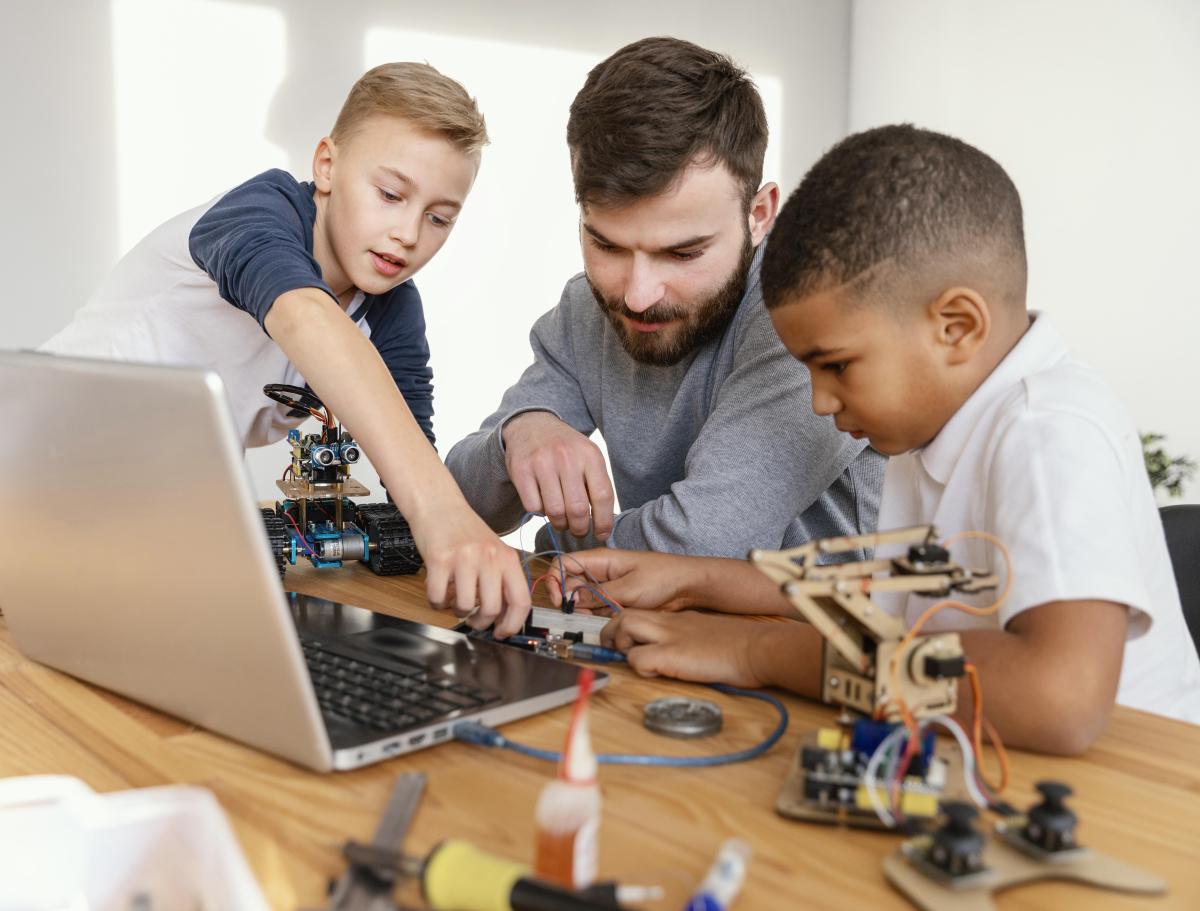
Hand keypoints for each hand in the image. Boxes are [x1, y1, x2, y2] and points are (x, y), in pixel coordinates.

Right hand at [407, 499, 531, 637]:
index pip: (521, 601)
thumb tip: (503, 618)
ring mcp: (464, 558)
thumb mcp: (494, 552)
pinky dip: (436, 602)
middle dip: (480, 622)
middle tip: (472, 619)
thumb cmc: (466, 532)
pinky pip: (438, 598)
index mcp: (508, 558)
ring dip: (456, 610)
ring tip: (453, 598)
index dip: (512, 624)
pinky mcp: (439, 559)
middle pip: (491, 609)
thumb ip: (501, 580)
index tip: (501, 632)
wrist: (440, 505)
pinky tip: (438, 591)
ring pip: (463, 606)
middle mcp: (489, 557)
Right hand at [501, 411, 614, 540]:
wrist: (532, 426)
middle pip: (578, 509)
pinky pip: (533, 507)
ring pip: (555, 511)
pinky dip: (539, 512)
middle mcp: (566, 456)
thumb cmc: (566, 449)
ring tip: (561, 521)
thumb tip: (603, 525)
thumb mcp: (587, 458)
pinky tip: (543, 503)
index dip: (603, 522)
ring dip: (559, 524)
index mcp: (590, 455)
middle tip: (578, 531)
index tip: (601, 534)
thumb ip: (596, 485)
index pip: (603, 496)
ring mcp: (542, 462)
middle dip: (580, 528)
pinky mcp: (521, 470)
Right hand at [548, 548, 702, 612]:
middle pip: (570, 585)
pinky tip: (608, 619)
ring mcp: (607, 588)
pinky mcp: (616, 601)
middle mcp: (600, 573)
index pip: (564, 564)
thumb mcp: (628, 588)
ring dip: (585, 611)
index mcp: (600, 560)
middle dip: (570, 600)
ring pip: (582, 600)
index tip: (559, 599)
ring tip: (600, 616)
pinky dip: (597, 617)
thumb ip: (597, 595)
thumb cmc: (662, 577)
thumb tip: (571, 599)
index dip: (556, 580)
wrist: (688, 587)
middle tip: (579, 613)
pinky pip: (597, 610)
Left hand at [600, 610, 773, 686]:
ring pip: (624, 626)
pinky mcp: (672, 656)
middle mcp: (670, 624)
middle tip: (616, 649)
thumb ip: (693, 639)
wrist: (759, 647)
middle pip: (624, 614)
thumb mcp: (711, 636)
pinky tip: (654, 672)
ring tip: (632, 659)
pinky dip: (638, 666)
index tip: (627, 641)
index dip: (628, 627)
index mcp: (680, 620)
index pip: (642, 613)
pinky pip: (638, 658)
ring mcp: (670, 637)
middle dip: (612, 632)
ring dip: (620, 644)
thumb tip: (683, 654)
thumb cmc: (743, 646)